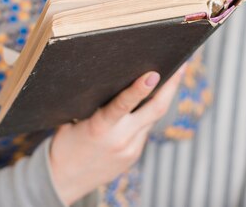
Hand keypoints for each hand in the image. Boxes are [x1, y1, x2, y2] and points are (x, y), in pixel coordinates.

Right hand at [48, 65, 185, 204]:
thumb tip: (113, 77)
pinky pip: (145, 130)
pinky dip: (148, 115)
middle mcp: (119, 139)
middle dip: (171, 86)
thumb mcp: (73, 119)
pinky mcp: (134, 156)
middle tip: (182, 65)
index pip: (123, 104)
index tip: (154, 74)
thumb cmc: (65, 143)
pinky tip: (150, 103)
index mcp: (100, 127)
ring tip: (173, 76)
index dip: (140, 88)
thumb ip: (93, 102)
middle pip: (155, 110)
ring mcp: (130, 149)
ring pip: (153, 119)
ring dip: (163, 98)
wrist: (64, 180)